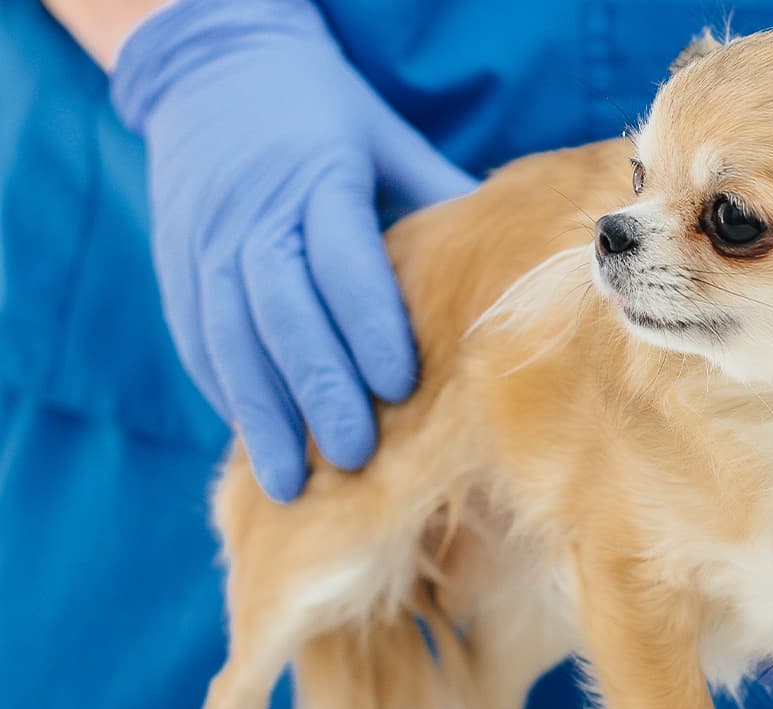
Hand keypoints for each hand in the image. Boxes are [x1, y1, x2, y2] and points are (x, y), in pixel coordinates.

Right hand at [110, 0, 474, 499]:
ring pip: (230, 340)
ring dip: (262, 415)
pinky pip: (197, 342)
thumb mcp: (386, 141)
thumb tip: (509, 272)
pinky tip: (257, 442)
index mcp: (317, 178)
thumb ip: (438, 204)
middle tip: (357, 455)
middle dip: (319, 389)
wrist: (211, 71)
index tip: (400, 387)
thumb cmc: (324, 116)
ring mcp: (203, 244)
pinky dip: (228, 395)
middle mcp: (253, 214)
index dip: (369, 326)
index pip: (343, 262)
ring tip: (294, 483)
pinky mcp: (174, 270)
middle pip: (284, 313)